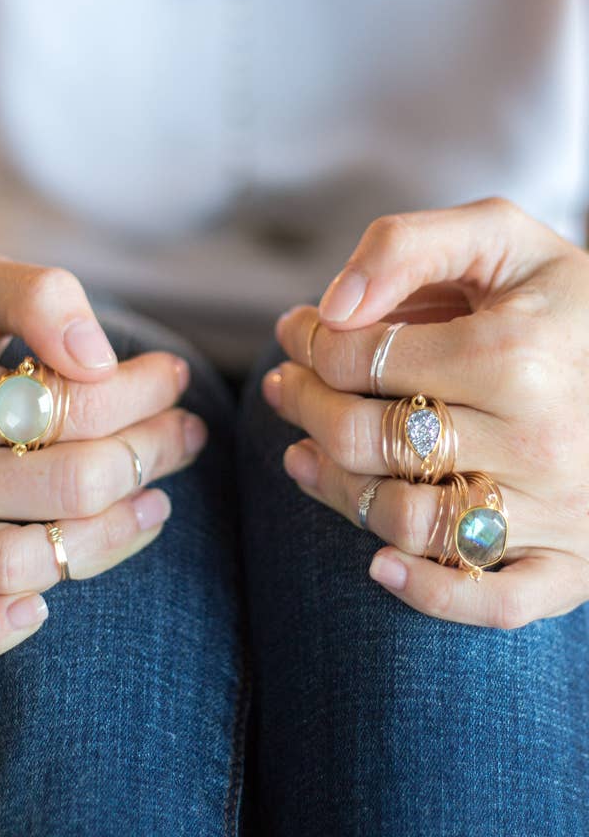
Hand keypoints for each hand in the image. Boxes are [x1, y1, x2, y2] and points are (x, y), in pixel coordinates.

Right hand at [0, 252, 205, 658]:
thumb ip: (35, 297)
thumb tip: (99, 357)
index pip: (72, 405)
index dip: (144, 390)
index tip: (173, 377)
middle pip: (70, 484)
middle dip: (150, 453)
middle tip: (185, 432)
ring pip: (27, 562)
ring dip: (114, 535)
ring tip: (156, 501)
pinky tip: (45, 604)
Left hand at [264, 197, 588, 627]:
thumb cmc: (558, 303)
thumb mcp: (500, 239)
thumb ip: (408, 246)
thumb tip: (330, 308)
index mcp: (515, 356)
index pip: (362, 359)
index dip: (309, 342)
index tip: (299, 332)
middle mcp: (537, 440)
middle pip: (370, 440)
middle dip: (304, 407)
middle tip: (284, 386)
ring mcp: (556, 511)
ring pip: (405, 522)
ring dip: (332, 489)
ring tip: (300, 453)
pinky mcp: (570, 564)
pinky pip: (489, 603)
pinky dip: (425, 592)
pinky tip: (378, 564)